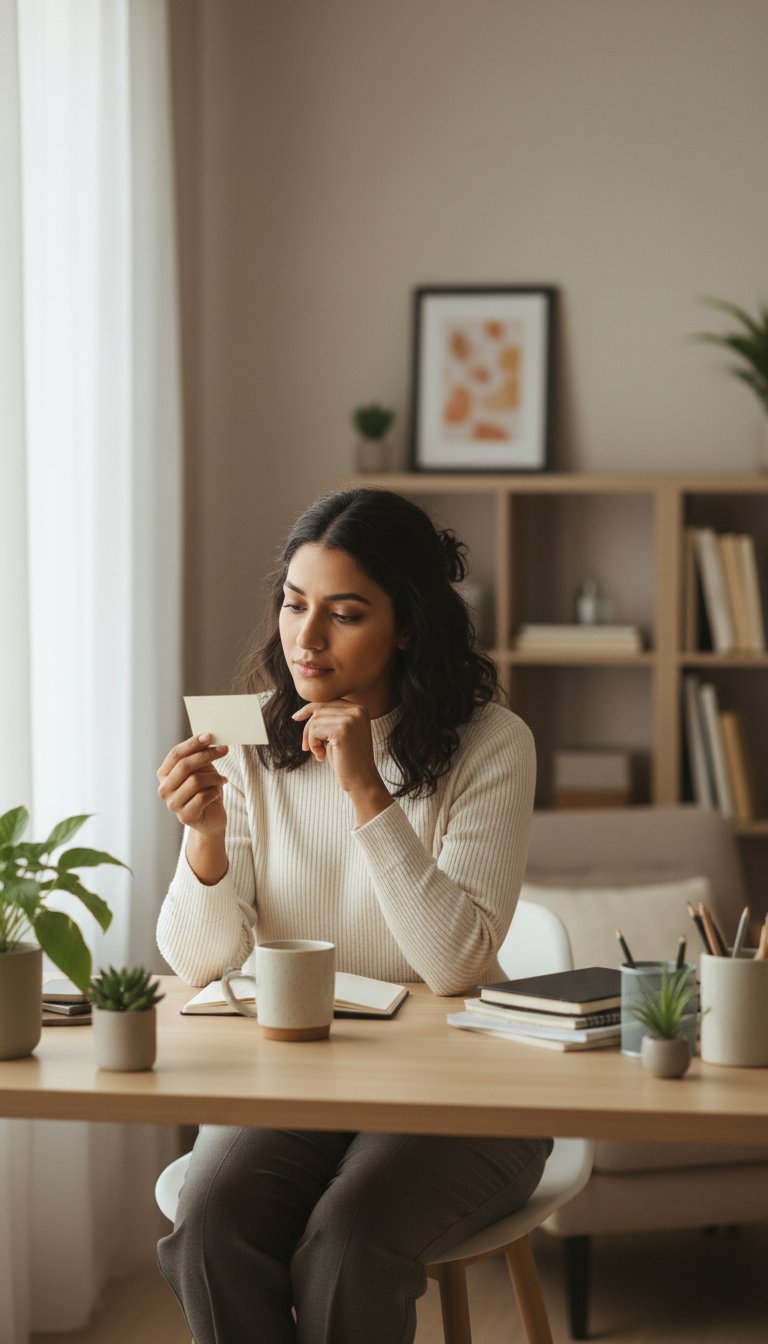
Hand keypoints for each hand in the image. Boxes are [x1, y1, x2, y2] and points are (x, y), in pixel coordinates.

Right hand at [157, 733, 228, 836]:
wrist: (210, 819)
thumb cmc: (204, 790)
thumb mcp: (201, 770)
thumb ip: (199, 755)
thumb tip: (207, 737)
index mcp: (164, 774)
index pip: (176, 754)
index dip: (192, 743)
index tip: (209, 736)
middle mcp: (164, 789)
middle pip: (185, 765)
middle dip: (207, 755)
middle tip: (225, 749)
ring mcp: (173, 804)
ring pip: (195, 781)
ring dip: (214, 777)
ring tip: (221, 779)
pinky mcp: (185, 817)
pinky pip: (203, 797)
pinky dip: (215, 791)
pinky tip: (218, 791)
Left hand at [292, 700, 392, 825]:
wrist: (362, 781)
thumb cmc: (348, 760)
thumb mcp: (339, 735)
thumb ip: (329, 720)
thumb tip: (306, 709)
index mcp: (359, 709)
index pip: (328, 701)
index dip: (309, 709)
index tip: (296, 717)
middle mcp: (357, 710)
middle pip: (319, 709)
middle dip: (308, 728)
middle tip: (307, 747)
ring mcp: (351, 719)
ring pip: (315, 720)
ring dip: (311, 738)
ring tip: (319, 753)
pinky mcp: (342, 730)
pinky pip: (314, 730)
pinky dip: (312, 744)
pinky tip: (321, 756)